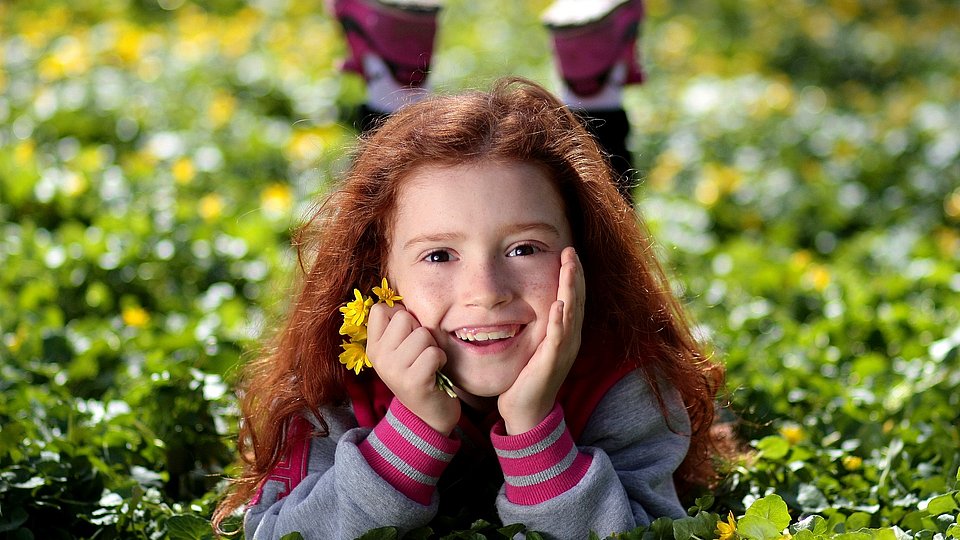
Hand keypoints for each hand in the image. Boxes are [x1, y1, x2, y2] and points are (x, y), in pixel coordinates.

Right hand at [366, 303, 460, 434]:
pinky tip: (435, 372)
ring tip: (428, 363)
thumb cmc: (418, 373)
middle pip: (405, 317)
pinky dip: (440, 360)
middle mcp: (379, 357)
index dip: (401, 316)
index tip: (407, 336)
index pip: (381, 309)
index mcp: (373, 346)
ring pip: (423, 334)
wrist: (427, 416)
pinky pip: (434, 353)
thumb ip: (398, 327)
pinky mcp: (413, 382)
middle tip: (420, 352)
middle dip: (420, 331)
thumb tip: (400, 299)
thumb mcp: (400, 350)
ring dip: (433, 347)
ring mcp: (394, 370)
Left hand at [497, 246, 584, 433]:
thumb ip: (540, 324)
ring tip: (569, 268)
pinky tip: (558, 305)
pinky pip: (557, 339)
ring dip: (570, 291)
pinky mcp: (551, 364)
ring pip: (571, 315)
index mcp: (566, 335)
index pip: (573, 299)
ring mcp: (563, 352)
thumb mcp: (536, 344)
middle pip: (577, 302)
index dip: (573, 276)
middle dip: (575, 276)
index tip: (569, 253)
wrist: (526, 410)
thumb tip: (535, 302)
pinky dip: (559, 321)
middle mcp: (570, 341)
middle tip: (572, 252)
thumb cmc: (528, 376)